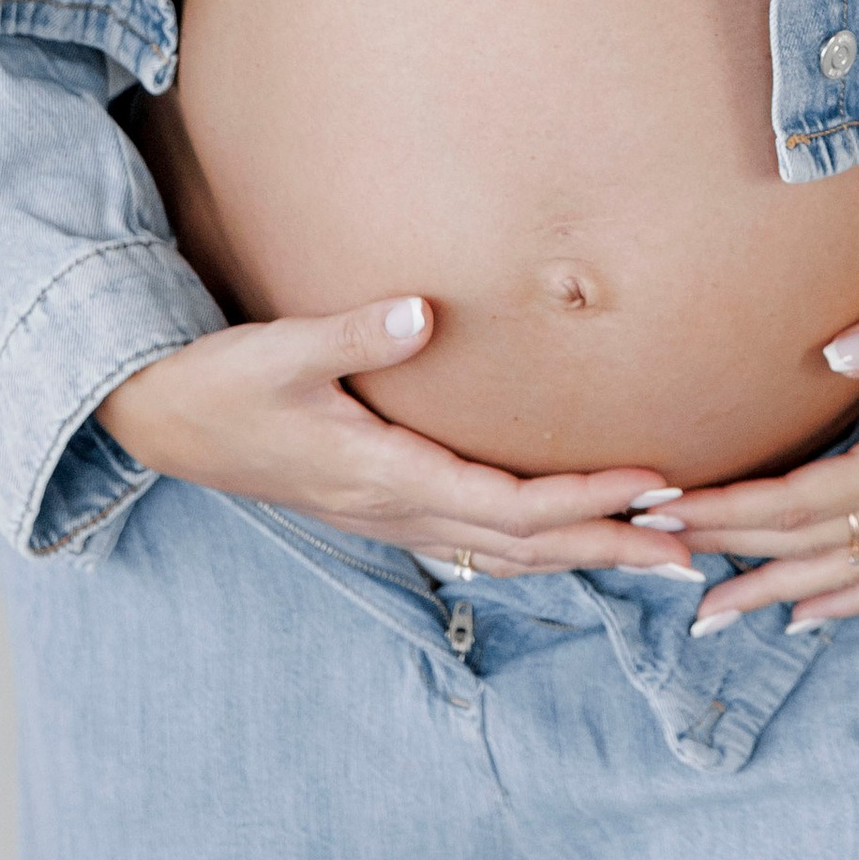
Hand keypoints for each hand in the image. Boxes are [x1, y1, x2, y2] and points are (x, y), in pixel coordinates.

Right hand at [93, 296, 701, 580]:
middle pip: (524, 543)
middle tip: (692, 545)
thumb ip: (354, 329)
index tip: (653, 489)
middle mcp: (397, 508)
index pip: (507, 504)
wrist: (166, 421)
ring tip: (653, 548)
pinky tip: (567, 536)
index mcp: (383, 476)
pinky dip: (536, 543)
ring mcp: (391, 515)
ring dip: (582, 551)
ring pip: (505, 550)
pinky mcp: (384, 504)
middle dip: (609, 544)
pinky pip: (478, 539)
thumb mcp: (281, 349)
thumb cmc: (224, 384)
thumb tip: (423, 309)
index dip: (585, 501)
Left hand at [668, 241, 858, 635]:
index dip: (736, 509)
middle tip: (661, 558)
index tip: (674, 509)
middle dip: (735, 552)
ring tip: (714, 616)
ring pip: (849, 570)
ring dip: (778, 593)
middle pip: (813, 541)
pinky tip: (807, 615)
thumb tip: (837, 351)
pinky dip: (851, 599)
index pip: (805, 498)